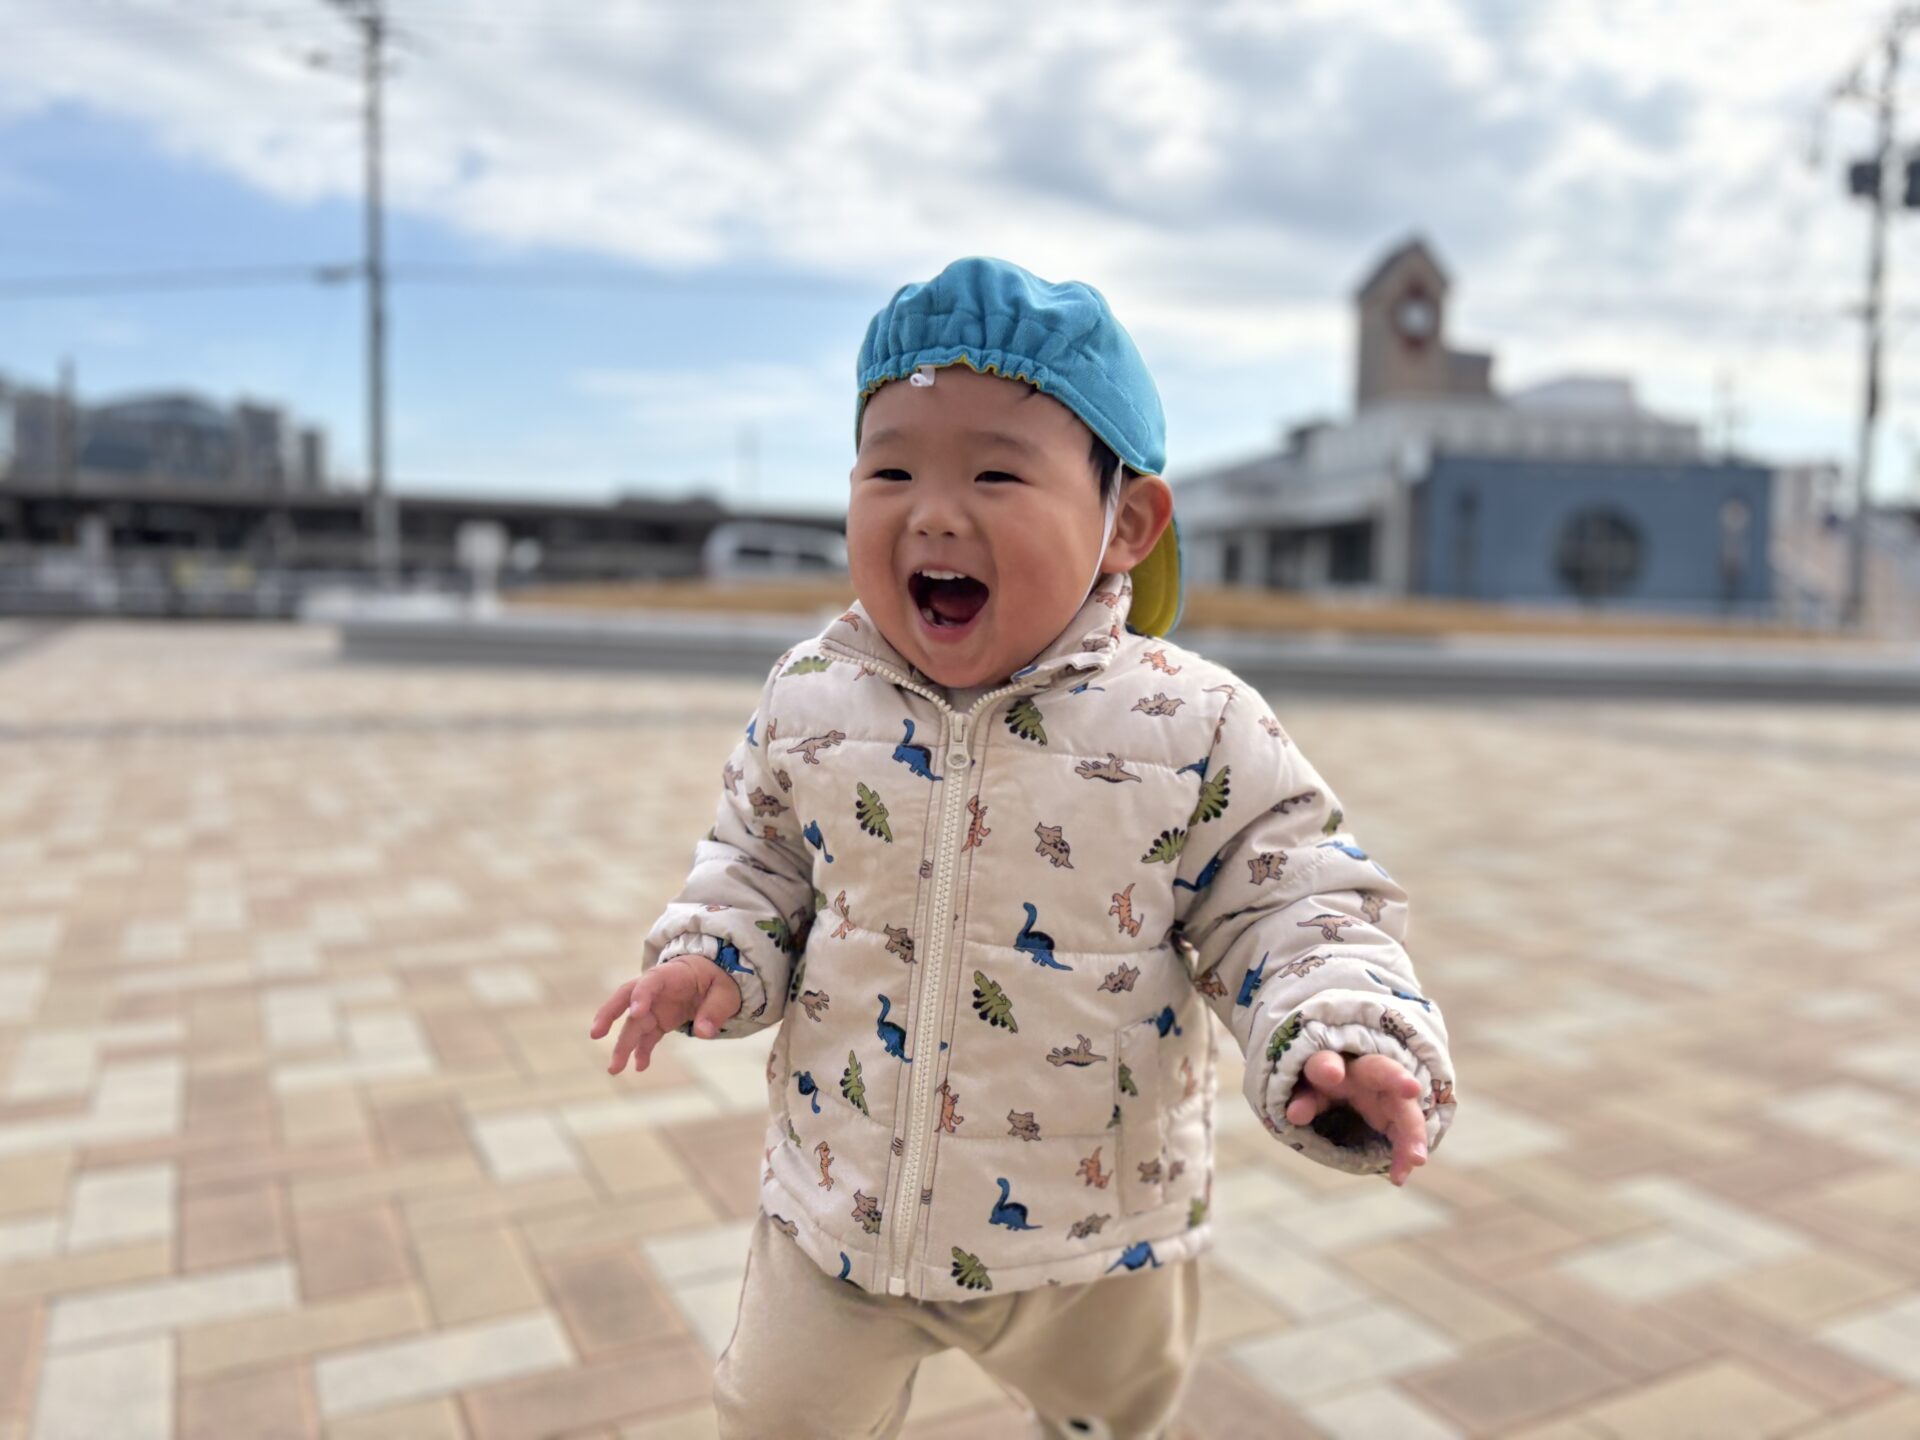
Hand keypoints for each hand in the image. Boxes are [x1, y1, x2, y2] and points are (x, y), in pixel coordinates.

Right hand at [589, 955, 741, 1074]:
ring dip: (622, 1046)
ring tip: (614, 1069)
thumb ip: (715, 1010)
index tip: (636, 1012)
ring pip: (632, 1025)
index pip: (651, 981)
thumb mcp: (725, 992)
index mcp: (671, 975)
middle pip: (625, 998)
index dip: (642, 994)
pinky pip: (645, 1038)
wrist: (712, 978)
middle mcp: (656, 991)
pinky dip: (641, 1052)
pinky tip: (639, 1067)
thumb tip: (703, 1032)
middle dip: (609, 1014)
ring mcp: (654, 1007)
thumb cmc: (717, 979)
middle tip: (596, 1033)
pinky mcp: (658, 1021)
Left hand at [1284, 1050, 1428, 1185]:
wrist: (1343, 1085)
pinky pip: (1404, 1133)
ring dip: (1410, 1130)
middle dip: (1395, 1078)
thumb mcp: (1305, 1092)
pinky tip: (1400, 1176)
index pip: (1325, 1061)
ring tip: (1414, 1158)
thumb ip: (1302, 1100)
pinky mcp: (1396, 1116)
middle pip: (1382, 1070)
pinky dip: (1404, 1154)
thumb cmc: (1322, 1084)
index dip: (1327, 1067)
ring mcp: (1385, 1094)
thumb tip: (1295, 1115)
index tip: (1331, 1074)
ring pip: (1402, 1106)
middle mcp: (1365, 1072)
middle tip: (1410, 1088)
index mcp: (1333, 1063)